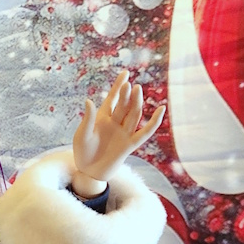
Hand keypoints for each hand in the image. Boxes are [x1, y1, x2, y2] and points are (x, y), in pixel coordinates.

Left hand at [71, 71, 164, 190]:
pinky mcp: (130, 144)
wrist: (88, 171)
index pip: (112, 98)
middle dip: (126, 95)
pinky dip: (154, 122)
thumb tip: (89, 100)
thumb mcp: (82, 135)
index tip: (125, 73)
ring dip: (136, 104)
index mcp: (102, 118)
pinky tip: (161, 110)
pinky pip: (145, 132)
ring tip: (137, 91)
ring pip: (133, 115)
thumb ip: (88, 119)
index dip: (119, 86)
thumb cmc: (82, 151)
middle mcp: (115, 123)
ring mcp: (124, 133)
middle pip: (124, 105)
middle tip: (129, 85)